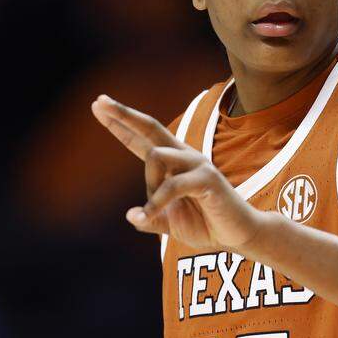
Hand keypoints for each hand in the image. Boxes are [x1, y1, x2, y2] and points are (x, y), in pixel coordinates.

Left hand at [90, 94, 264, 250]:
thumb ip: (149, 218)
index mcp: (172, 163)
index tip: (98, 104)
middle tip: (100, 102)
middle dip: (123, 114)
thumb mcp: (168, 223)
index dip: (120, 122)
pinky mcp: (207, 178)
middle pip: (150, 126)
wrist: (239, 235)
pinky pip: (172, 185)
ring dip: (147, 186)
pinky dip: (156, 203)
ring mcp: (196, 164)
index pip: (141, 138)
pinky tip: (147, 216)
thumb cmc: (205, 224)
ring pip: (155, 157)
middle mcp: (183, 156)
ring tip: (153, 211)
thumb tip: (131, 216)